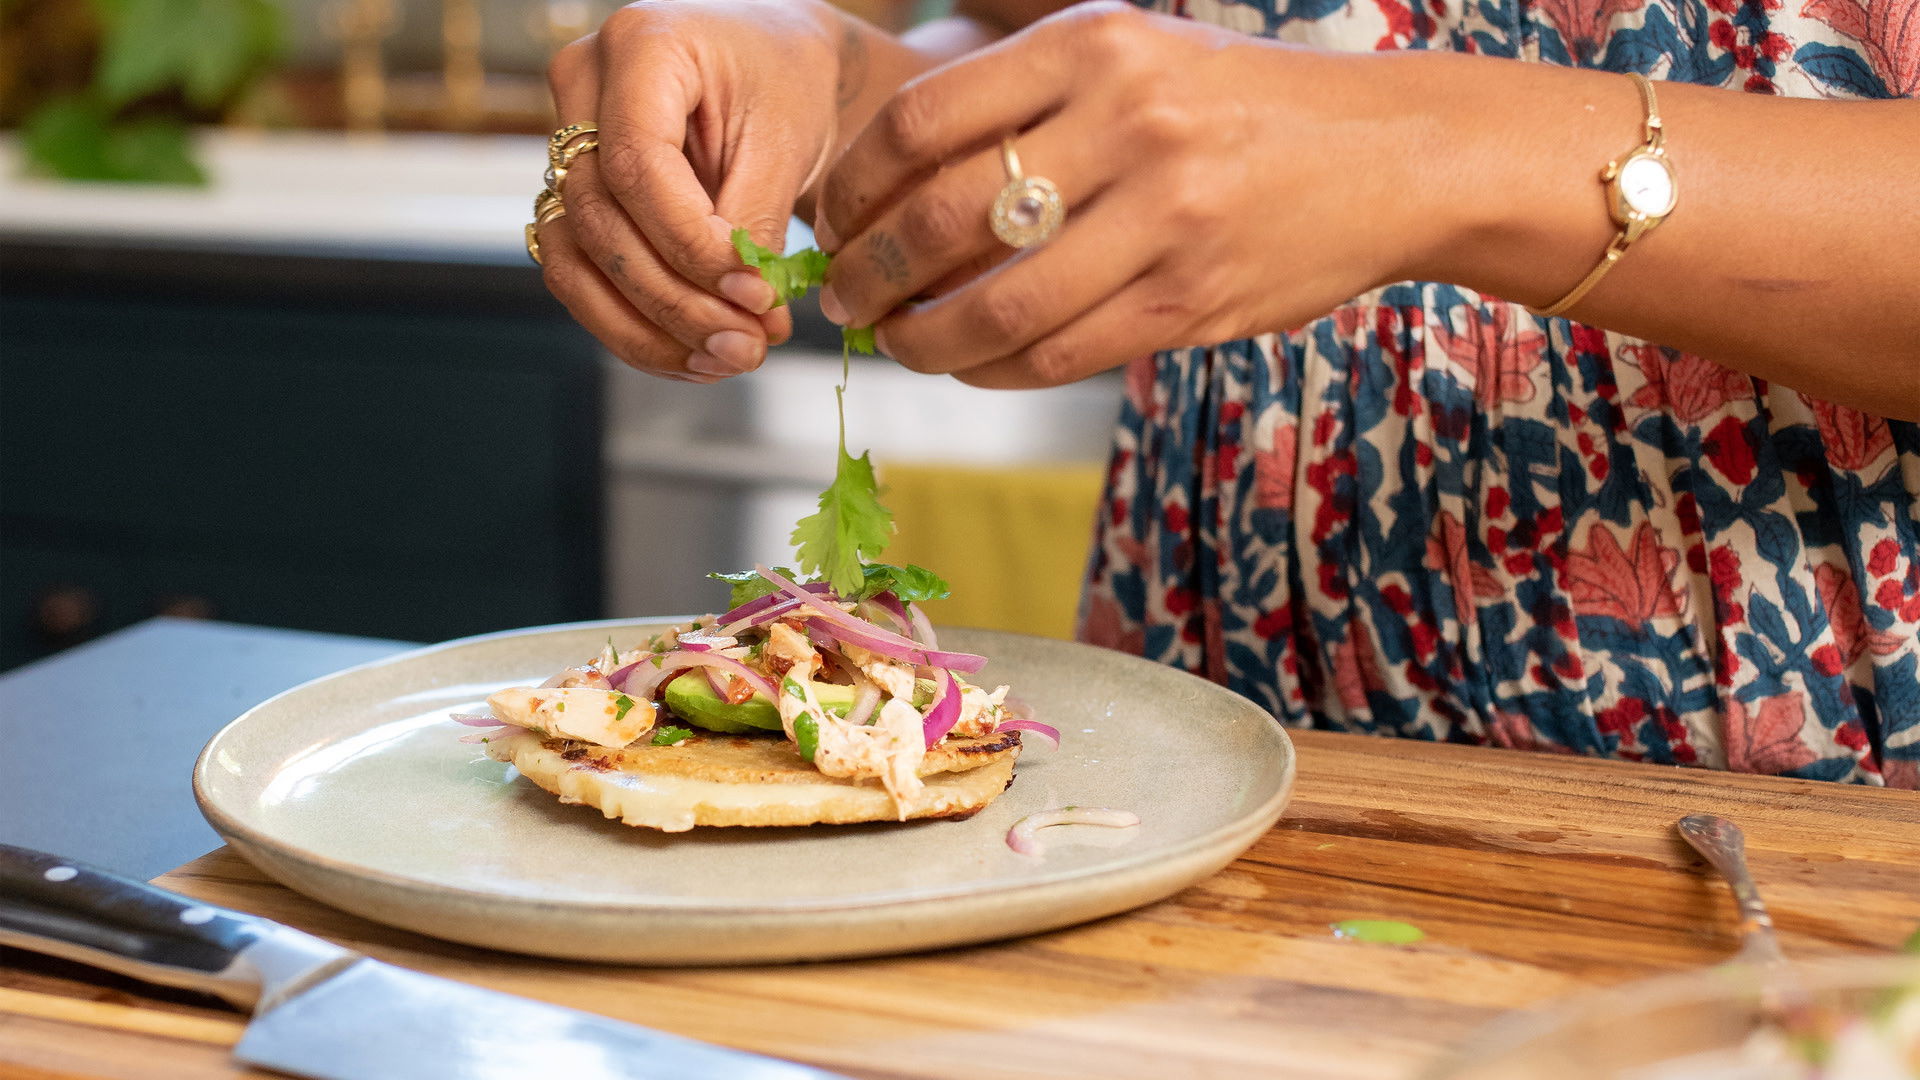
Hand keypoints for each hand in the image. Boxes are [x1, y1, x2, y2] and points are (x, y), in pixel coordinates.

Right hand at [540, 0, 841, 381]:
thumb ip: (756, 219)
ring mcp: (566, 146)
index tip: (753, 295)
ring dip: (648, 329)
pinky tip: (695, 357)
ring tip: (726, 359)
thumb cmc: (785, 82)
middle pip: (600, 218)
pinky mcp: (574, 198)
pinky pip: (582, 277)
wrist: (774, 71)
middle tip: (747, 345)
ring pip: (575, 260)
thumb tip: (746, 309)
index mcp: (640, 46)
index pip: (637, 164)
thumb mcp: (786, 138)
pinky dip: (636, 329)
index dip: (690, 244)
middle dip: (675, 299)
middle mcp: (584, 88)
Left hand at [813, 2, 1434, 387]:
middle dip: (867, 275)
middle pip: (940, 219)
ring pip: (996, 306)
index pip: (921, 120)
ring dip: (923, 341)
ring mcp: (1164, 214)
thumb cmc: (1238, 106)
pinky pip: (1059, 353)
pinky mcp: (1192, 297)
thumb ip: (1027, 100)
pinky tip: (974, 365)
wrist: (1391, 154)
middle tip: (842, 300)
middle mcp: (1127, 120)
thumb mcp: (1136, 55)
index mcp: (1094, 45)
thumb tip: (893, 189)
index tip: (830, 220)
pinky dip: (996, 370)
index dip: (852, 185)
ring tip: (899, 344)